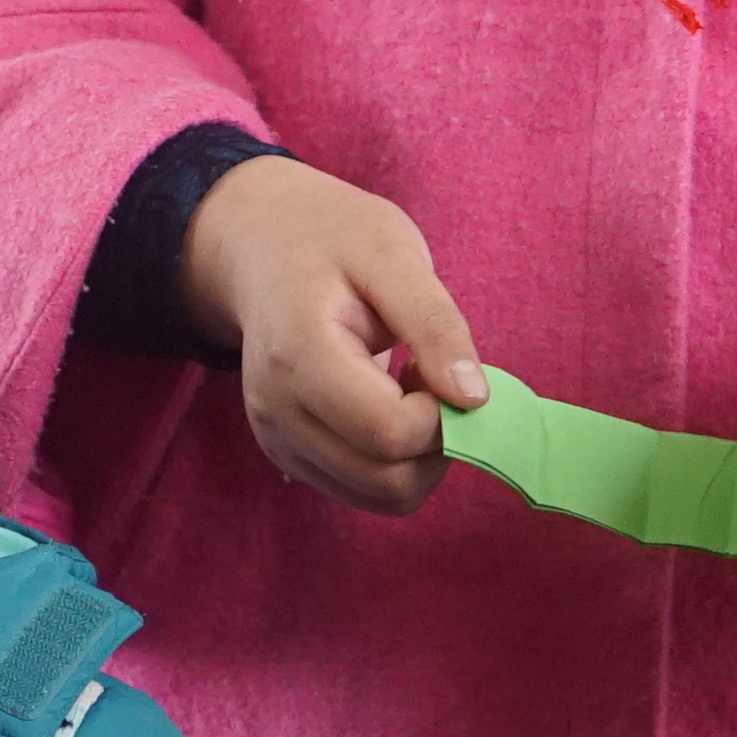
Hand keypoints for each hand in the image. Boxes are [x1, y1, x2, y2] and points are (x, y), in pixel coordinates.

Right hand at [177, 156, 488, 514]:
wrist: (261, 245)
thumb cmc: (330, 239)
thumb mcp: (392, 255)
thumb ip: (434, 325)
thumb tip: (475, 399)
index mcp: (298, 356)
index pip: (388, 433)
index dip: (439, 413)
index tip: (435, 365)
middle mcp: (277, 413)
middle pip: (386, 481)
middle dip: (435, 443)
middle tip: (430, 381)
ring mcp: (278, 441)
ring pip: (378, 498)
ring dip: (417, 458)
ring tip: (407, 393)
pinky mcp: (289, 456)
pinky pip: (362, 491)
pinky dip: (394, 463)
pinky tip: (385, 408)